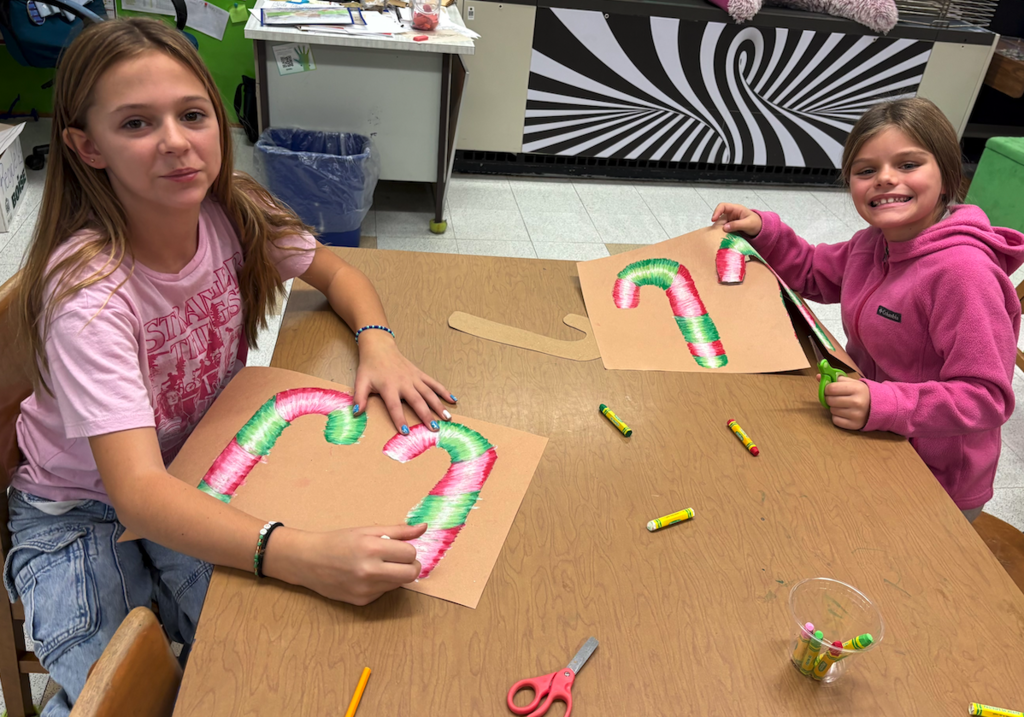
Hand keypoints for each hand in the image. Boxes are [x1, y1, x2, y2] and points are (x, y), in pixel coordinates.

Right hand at [264, 523, 426, 604]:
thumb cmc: (338, 541)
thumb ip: (398, 530)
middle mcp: (370, 571)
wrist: (308, 561)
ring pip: (399, 584)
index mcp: (372, 549)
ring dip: (396, 575)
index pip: (410, 553)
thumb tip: (424, 527)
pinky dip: (382, 584)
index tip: (399, 548)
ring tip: (379, 565)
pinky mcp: (362, 601)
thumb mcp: (367, 531)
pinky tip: (366, 576)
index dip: (408, 550)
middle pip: (411, 574)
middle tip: (401, 560)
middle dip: (411, 566)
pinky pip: (384, 592)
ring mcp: (366, 589)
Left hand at [352, 330, 454, 431]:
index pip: (394, 406)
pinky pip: (434, 383)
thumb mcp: (360, 382)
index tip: (406, 432)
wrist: (379, 348)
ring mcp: (414, 378)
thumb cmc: (370, 367)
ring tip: (448, 418)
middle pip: (417, 401)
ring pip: (429, 393)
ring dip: (439, 406)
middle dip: (426, 415)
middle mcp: (404, 383)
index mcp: (389, 387)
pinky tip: (453, 400)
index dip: (399, 419)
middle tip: (434, 429)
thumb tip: (356, 413)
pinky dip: (444, 391)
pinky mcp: (420, 374)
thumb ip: (359, 398)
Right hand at [711, 203, 762, 236]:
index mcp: (736, 209)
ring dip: (719, 230)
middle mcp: (731, 214)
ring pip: (720, 224)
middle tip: (716, 233)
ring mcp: (730, 221)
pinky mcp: (730, 227)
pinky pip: (723, 230)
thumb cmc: (756, 223)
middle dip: (717, 225)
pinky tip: (723, 238)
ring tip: (720, 237)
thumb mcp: (748, 224)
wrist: (760, 229)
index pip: (723, 206)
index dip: (717, 211)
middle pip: (720, 217)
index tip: (714, 219)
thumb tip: (725, 228)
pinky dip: (722, 234)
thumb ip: (737, 225)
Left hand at [818, 374, 870, 429]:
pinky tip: (845, 413)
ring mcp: (856, 415)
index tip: (830, 389)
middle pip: (830, 400)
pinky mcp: (855, 425)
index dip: (827, 389)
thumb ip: (835, 379)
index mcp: (857, 388)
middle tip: (836, 398)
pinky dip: (837, 417)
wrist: (878, 406)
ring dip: (834, 408)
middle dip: (830, 398)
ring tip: (843, 405)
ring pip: (832, 411)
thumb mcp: (851, 382)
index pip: (831, 388)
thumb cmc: (860, 393)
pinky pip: (835, 421)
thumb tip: (818, 376)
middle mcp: (857, 402)